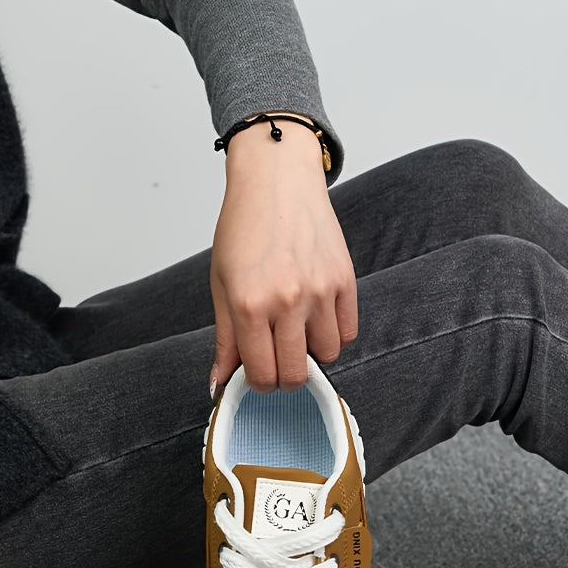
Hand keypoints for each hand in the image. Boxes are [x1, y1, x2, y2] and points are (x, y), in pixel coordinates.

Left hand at [209, 118, 356, 395]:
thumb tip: (219, 386)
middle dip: (284, 378)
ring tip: (296, 333)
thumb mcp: (221, 285)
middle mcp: (287, 301)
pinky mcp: (345, 279)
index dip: (258, 384)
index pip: (262, 375)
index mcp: (249, 305)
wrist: (277, 181)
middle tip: (276, 361)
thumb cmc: (243, 229)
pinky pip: (348, 332)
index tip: (256, 376)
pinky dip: (334, 336)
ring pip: (328, 356)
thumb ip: (225, 340)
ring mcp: (320, 291)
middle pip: (296, 374)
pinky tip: (316, 320)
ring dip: (312, 354)